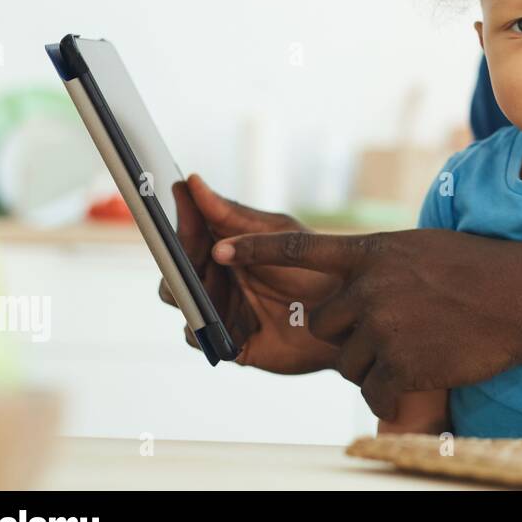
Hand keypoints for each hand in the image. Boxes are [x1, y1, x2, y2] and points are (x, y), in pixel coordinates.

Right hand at [158, 175, 339, 373]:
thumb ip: (233, 215)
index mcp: (226, 249)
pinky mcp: (228, 340)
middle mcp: (218, 278)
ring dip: (195, 291)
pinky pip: (197, 334)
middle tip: (208, 257)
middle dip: (182, 262)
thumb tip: (193, 182)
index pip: (189, 235)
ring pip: (182, 300)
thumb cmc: (315, 269)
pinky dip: (204, 324)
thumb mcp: (276, 234)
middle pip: (175, 270)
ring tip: (223, 286)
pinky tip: (229, 316)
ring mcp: (221, 310)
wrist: (346, 315)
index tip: (181, 206)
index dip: (183, 223)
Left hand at [211, 228, 521, 420]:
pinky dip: (395, 390)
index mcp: (373, 253)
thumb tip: (353, 284)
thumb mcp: (423, 251)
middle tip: (394, 329)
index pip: (299, 249)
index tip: (218, 250)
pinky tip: (425, 372)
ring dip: (378, 362)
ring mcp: (383, 326)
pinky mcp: (399, 363)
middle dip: (350, 333)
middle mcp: (369, 287)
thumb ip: (381, 267)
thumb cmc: (480, 270)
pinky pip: (375, 389)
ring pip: (350, 360)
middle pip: (326, 322)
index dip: (256, 251)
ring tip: (422, 346)